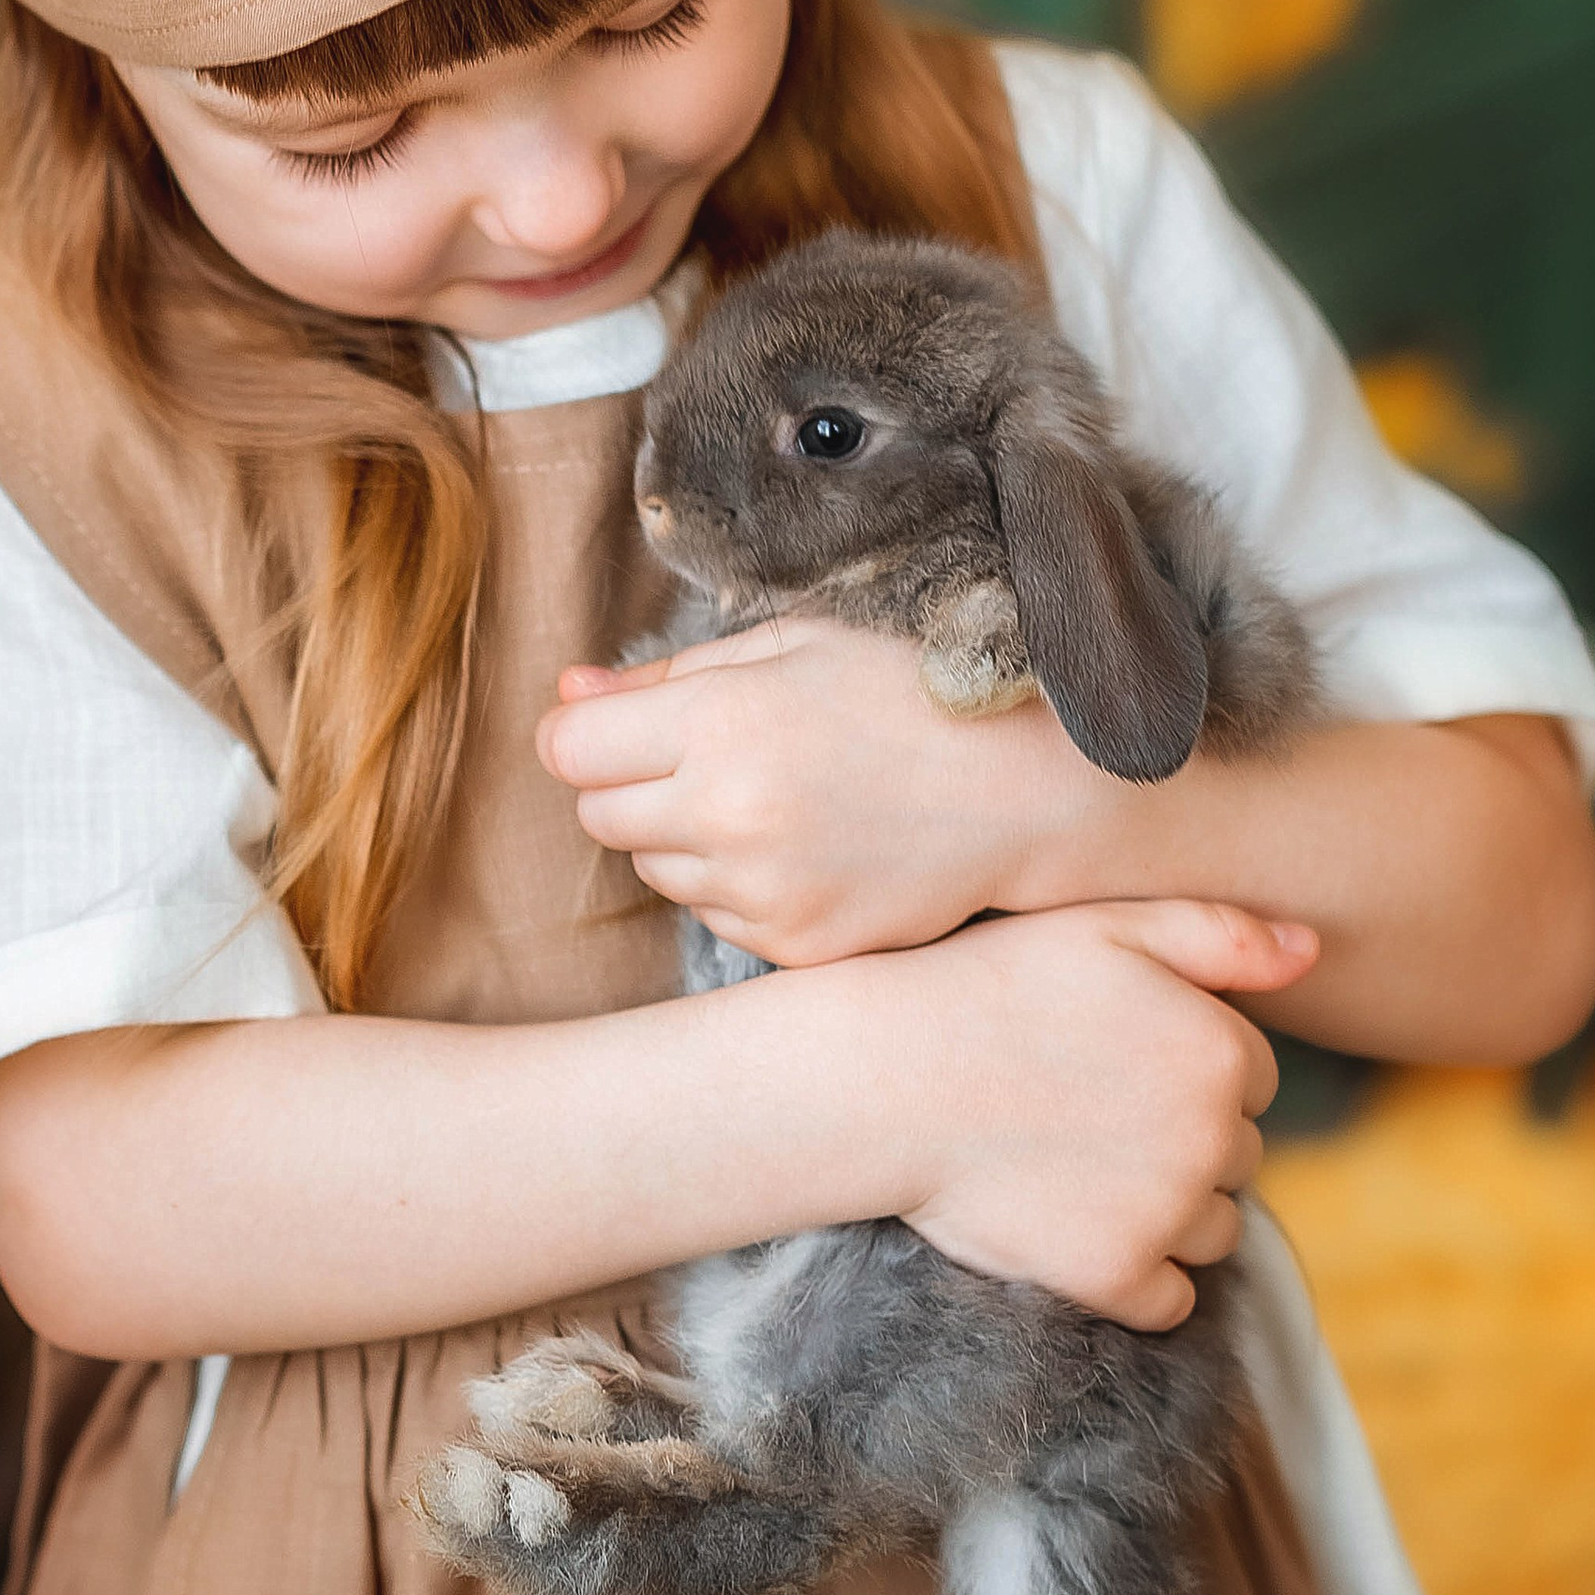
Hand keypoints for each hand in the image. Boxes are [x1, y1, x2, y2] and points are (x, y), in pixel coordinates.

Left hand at [538, 619, 1129, 961]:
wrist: (1027, 790)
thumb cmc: (909, 695)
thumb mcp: (793, 648)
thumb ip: (668, 676)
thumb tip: (566, 695)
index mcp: (720, 723)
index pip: (568, 749)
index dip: (588, 733)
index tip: (625, 727)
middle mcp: (728, 814)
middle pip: (598, 815)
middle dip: (631, 785)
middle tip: (714, 757)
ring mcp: (761, 891)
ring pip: (653, 871)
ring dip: (686, 837)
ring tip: (776, 798)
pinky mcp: (792, 946)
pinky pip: (714, 916)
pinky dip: (738, 885)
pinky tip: (807, 846)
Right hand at [860, 898, 1306, 1328]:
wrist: (885, 1077)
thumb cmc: (989, 984)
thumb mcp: (1107, 924)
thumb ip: (1221, 935)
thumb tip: (1313, 951)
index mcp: (1223, 1050)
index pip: (1252, 1078)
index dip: (1186, 1067)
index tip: (1117, 1057)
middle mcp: (1213, 1139)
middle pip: (1236, 1155)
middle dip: (1183, 1138)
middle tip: (1091, 1111)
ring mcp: (1167, 1215)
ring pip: (1214, 1229)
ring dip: (1170, 1209)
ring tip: (1081, 1167)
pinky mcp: (1116, 1278)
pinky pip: (1171, 1299)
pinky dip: (1140, 1276)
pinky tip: (1080, 1226)